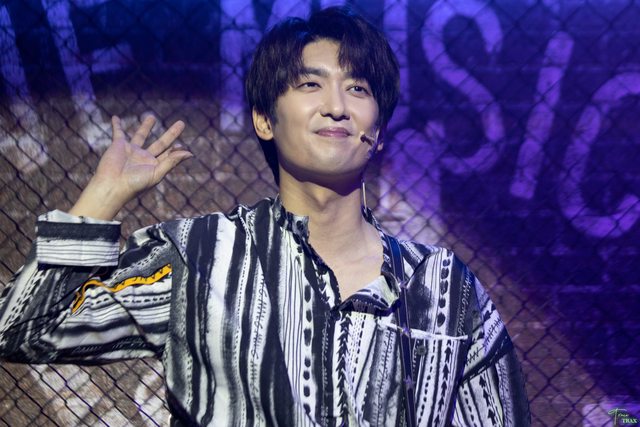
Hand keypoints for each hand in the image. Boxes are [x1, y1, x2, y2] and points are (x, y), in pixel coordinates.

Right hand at [69, 115, 191, 219]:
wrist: (112, 185)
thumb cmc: (135, 183)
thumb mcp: (156, 173)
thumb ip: (172, 162)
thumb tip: (190, 153)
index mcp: (154, 166)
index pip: (168, 155)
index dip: (175, 150)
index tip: (181, 145)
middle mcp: (144, 158)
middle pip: (161, 143)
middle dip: (170, 134)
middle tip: (181, 123)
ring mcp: (131, 151)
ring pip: (141, 135)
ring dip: (146, 126)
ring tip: (152, 116)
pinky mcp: (118, 145)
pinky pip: (118, 133)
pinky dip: (117, 125)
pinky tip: (116, 118)